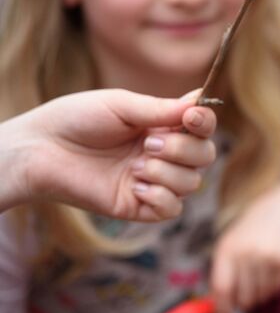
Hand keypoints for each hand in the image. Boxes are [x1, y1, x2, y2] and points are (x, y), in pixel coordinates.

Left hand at [2, 89, 215, 219]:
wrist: (41, 150)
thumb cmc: (77, 119)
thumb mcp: (122, 105)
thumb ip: (160, 109)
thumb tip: (198, 102)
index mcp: (163, 126)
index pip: (203, 127)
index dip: (204, 122)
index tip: (190, 117)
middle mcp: (165, 154)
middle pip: (205, 156)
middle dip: (184, 149)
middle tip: (148, 143)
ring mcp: (153, 181)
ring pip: (192, 183)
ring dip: (167, 172)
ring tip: (135, 164)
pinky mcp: (139, 206)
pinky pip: (172, 209)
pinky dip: (161, 196)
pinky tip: (137, 185)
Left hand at [211, 178, 279, 312]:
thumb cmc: (260, 223)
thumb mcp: (236, 239)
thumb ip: (226, 269)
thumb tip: (221, 303)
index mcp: (228, 247)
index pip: (222, 290)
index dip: (223, 307)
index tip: (227, 311)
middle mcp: (247, 252)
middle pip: (244, 298)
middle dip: (246, 300)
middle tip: (251, 289)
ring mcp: (268, 257)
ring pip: (262, 296)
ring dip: (263, 292)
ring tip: (265, 270)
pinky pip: (278, 288)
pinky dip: (277, 284)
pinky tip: (277, 266)